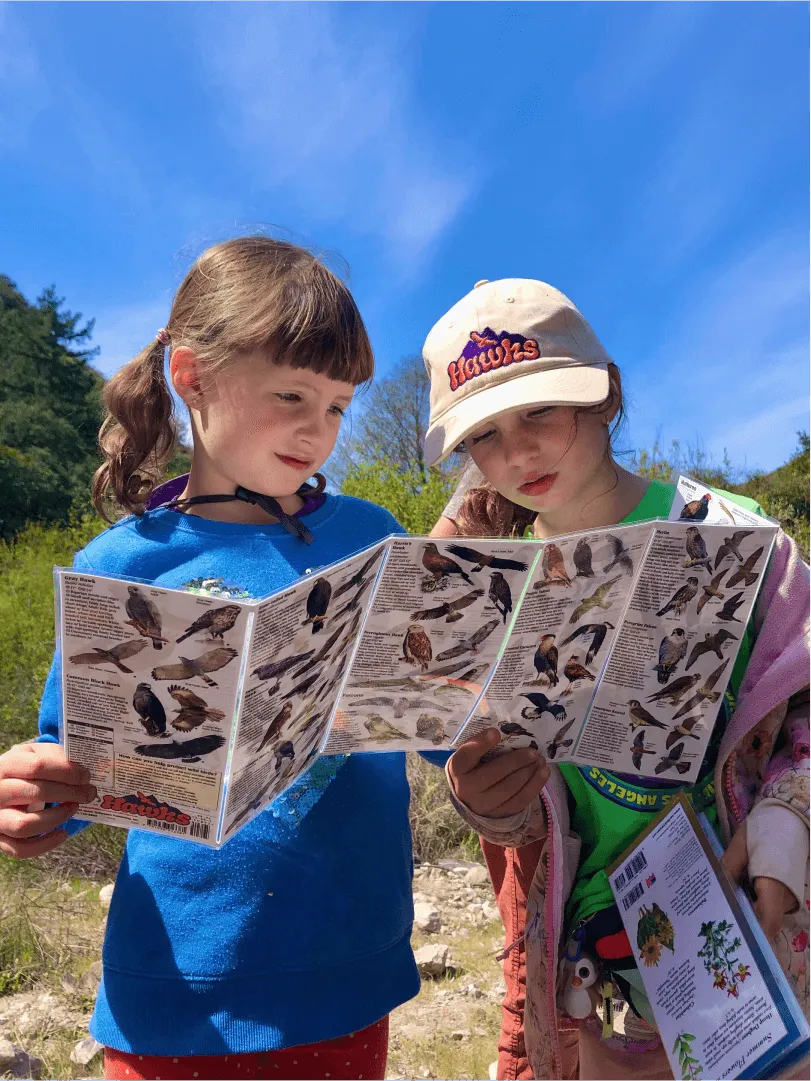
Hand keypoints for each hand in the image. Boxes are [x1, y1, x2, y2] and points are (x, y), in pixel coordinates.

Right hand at [0, 742, 95, 858]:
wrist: (1, 787)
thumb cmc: (22, 770)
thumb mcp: (33, 754)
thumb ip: (53, 755)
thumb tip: (79, 770)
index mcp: (6, 766)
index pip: (37, 766)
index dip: (66, 771)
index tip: (86, 776)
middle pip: (35, 793)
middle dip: (69, 793)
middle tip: (88, 793)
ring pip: (25, 825)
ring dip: (57, 818)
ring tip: (74, 808)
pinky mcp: (0, 839)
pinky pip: (20, 849)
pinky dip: (45, 844)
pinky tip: (62, 834)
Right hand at [448, 728, 548, 817]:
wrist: (472, 798)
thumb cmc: (474, 767)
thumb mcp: (471, 755)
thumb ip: (482, 744)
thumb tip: (505, 731)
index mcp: (457, 768)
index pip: (466, 755)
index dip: (480, 744)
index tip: (496, 732)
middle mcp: (466, 789)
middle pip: (493, 774)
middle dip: (516, 761)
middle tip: (533, 752)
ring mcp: (482, 805)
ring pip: (509, 788)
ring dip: (529, 772)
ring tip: (540, 760)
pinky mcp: (499, 814)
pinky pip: (520, 801)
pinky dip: (535, 785)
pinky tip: (543, 772)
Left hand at [722, 821, 795, 939]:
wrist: (788, 818)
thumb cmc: (764, 831)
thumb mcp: (739, 847)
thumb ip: (728, 869)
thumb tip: (714, 890)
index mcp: (775, 887)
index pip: (768, 922)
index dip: (753, 935)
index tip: (731, 938)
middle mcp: (784, 898)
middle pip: (763, 922)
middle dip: (741, 926)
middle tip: (713, 926)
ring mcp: (786, 897)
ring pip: (764, 914)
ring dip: (744, 913)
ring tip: (717, 911)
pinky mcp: (782, 893)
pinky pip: (766, 905)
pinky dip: (750, 904)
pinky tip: (731, 897)